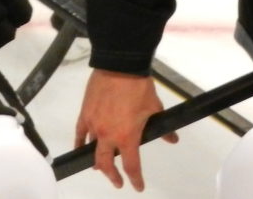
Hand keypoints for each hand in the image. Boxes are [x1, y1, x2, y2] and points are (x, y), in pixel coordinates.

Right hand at [75, 68, 176, 190]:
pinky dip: (80, 143)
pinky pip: (80, 133)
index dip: (135, 179)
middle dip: (112, 175)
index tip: (138, 187)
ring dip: (97, 162)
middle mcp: (108, 136)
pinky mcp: (85, 114)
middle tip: (118, 182)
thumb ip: (161, 128)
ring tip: (100, 167)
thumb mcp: (154, 108)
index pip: (131, 166)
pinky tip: (80, 147)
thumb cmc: (139, 88)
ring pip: (92, 151)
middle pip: (106, 164)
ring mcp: (94, 125)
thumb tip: (172, 139)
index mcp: (127, 137)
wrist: (120, 66)